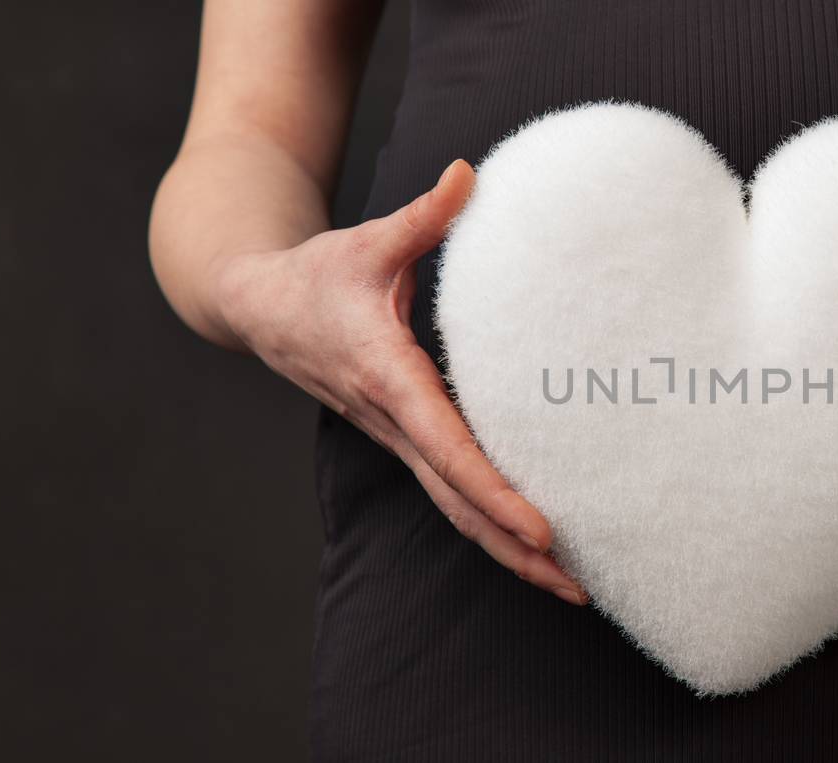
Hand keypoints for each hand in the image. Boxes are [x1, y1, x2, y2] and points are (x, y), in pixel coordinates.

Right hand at [215, 160, 586, 604]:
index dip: (495, 491)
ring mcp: (396, 438)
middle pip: (459, 503)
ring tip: (570, 587)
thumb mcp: (368, 242)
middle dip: (516, 550)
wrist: (258, 308)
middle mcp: (393, 422)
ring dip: (508, 552)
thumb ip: (423, 216)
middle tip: (578, 589)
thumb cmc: (317, 275)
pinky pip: (450, 492)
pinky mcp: (403, 439)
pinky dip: (490, 525)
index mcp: (388, 378)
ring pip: (455, 509)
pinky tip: (532, 546)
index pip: (448, 448)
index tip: (541, 529)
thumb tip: (468, 173)